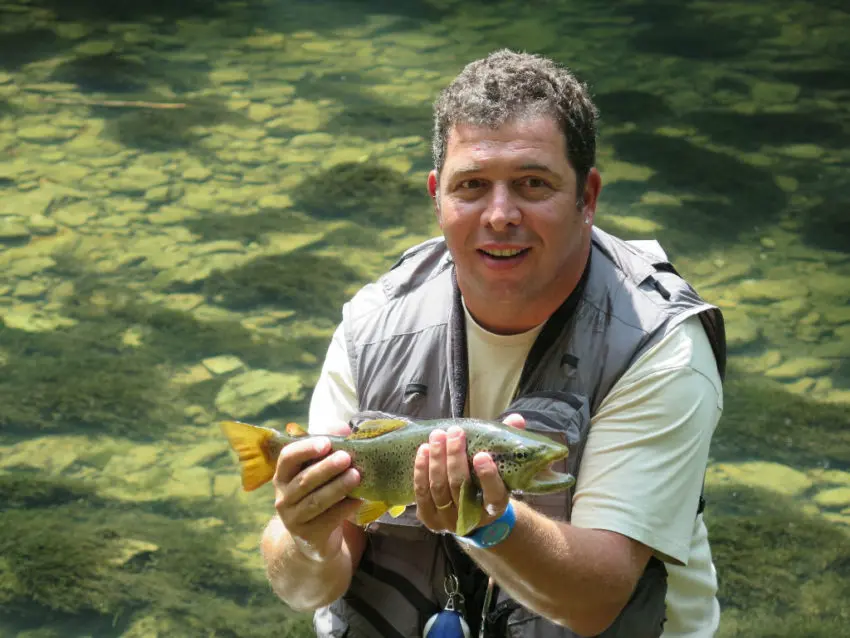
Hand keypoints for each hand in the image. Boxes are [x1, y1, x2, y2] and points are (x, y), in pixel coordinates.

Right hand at [273, 423, 361, 561]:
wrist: (312, 539)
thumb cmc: (316, 494)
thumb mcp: (317, 471)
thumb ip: (328, 448)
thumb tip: (343, 427)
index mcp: (283, 476)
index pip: (287, 458)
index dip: (305, 449)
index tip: (326, 442)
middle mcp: (283, 498)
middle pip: (304, 480)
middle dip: (326, 468)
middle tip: (347, 458)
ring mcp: (294, 519)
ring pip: (316, 501)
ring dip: (337, 487)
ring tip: (357, 476)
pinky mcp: (309, 536)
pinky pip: (329, 519)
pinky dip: (345, 507)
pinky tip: (360, 499)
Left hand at [414, 413, 526, 533]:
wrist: (472, 510)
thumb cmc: (487, 481)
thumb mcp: (501, 464)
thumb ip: (507, 442)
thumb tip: (516, 419)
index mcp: (496, 506)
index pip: (494, 494)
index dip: (487, 476)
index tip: (481, 455)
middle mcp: (473, 518)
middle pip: (459, 486)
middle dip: (455, 457)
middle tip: (455, 433)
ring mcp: (449, 521)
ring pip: (439, 488)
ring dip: (436, 459)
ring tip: (437, 436)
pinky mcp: (430, 519)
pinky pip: (422, 494)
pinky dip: (421, 470)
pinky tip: (423, 451)